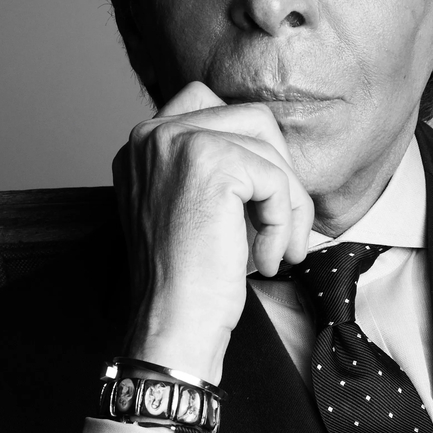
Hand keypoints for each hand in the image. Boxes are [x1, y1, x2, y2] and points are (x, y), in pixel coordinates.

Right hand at [114, 81, 314, 383]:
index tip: (257, 204)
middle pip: (252, 120)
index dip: (252, 152)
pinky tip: (266, 260)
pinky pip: (276, 180)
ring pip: (271, 149)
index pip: (214, 106)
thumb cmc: (188, 280)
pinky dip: (283, 223)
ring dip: (289, 203)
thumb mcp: (194, 210)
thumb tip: (275, 151)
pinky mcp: (210, 162)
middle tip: (281, 228)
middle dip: (280, 175)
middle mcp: (152, 134)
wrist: (173, 325)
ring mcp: (177, 142)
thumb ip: (218, 170)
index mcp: (144, 144)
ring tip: (279, 249)